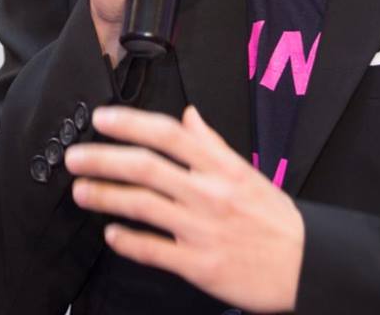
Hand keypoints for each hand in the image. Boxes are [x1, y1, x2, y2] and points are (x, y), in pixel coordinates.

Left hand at [65, 105, 304, 312]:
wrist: (304, 263)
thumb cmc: (275, 218)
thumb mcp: (248, 172)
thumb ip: (213, 145)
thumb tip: (189, 116)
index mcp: (222, 167)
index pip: (169, 134)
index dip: (131, 123)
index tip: (103, 118)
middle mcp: (209, 193)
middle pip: (147, 167)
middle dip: (105, 159)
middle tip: (75, 157)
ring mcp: (201, 229)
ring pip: (143, 206)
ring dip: (106, 195)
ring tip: (81, 191)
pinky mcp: (198, 264)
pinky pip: (153, 250)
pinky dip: (128, 240)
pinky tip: (110, 233)